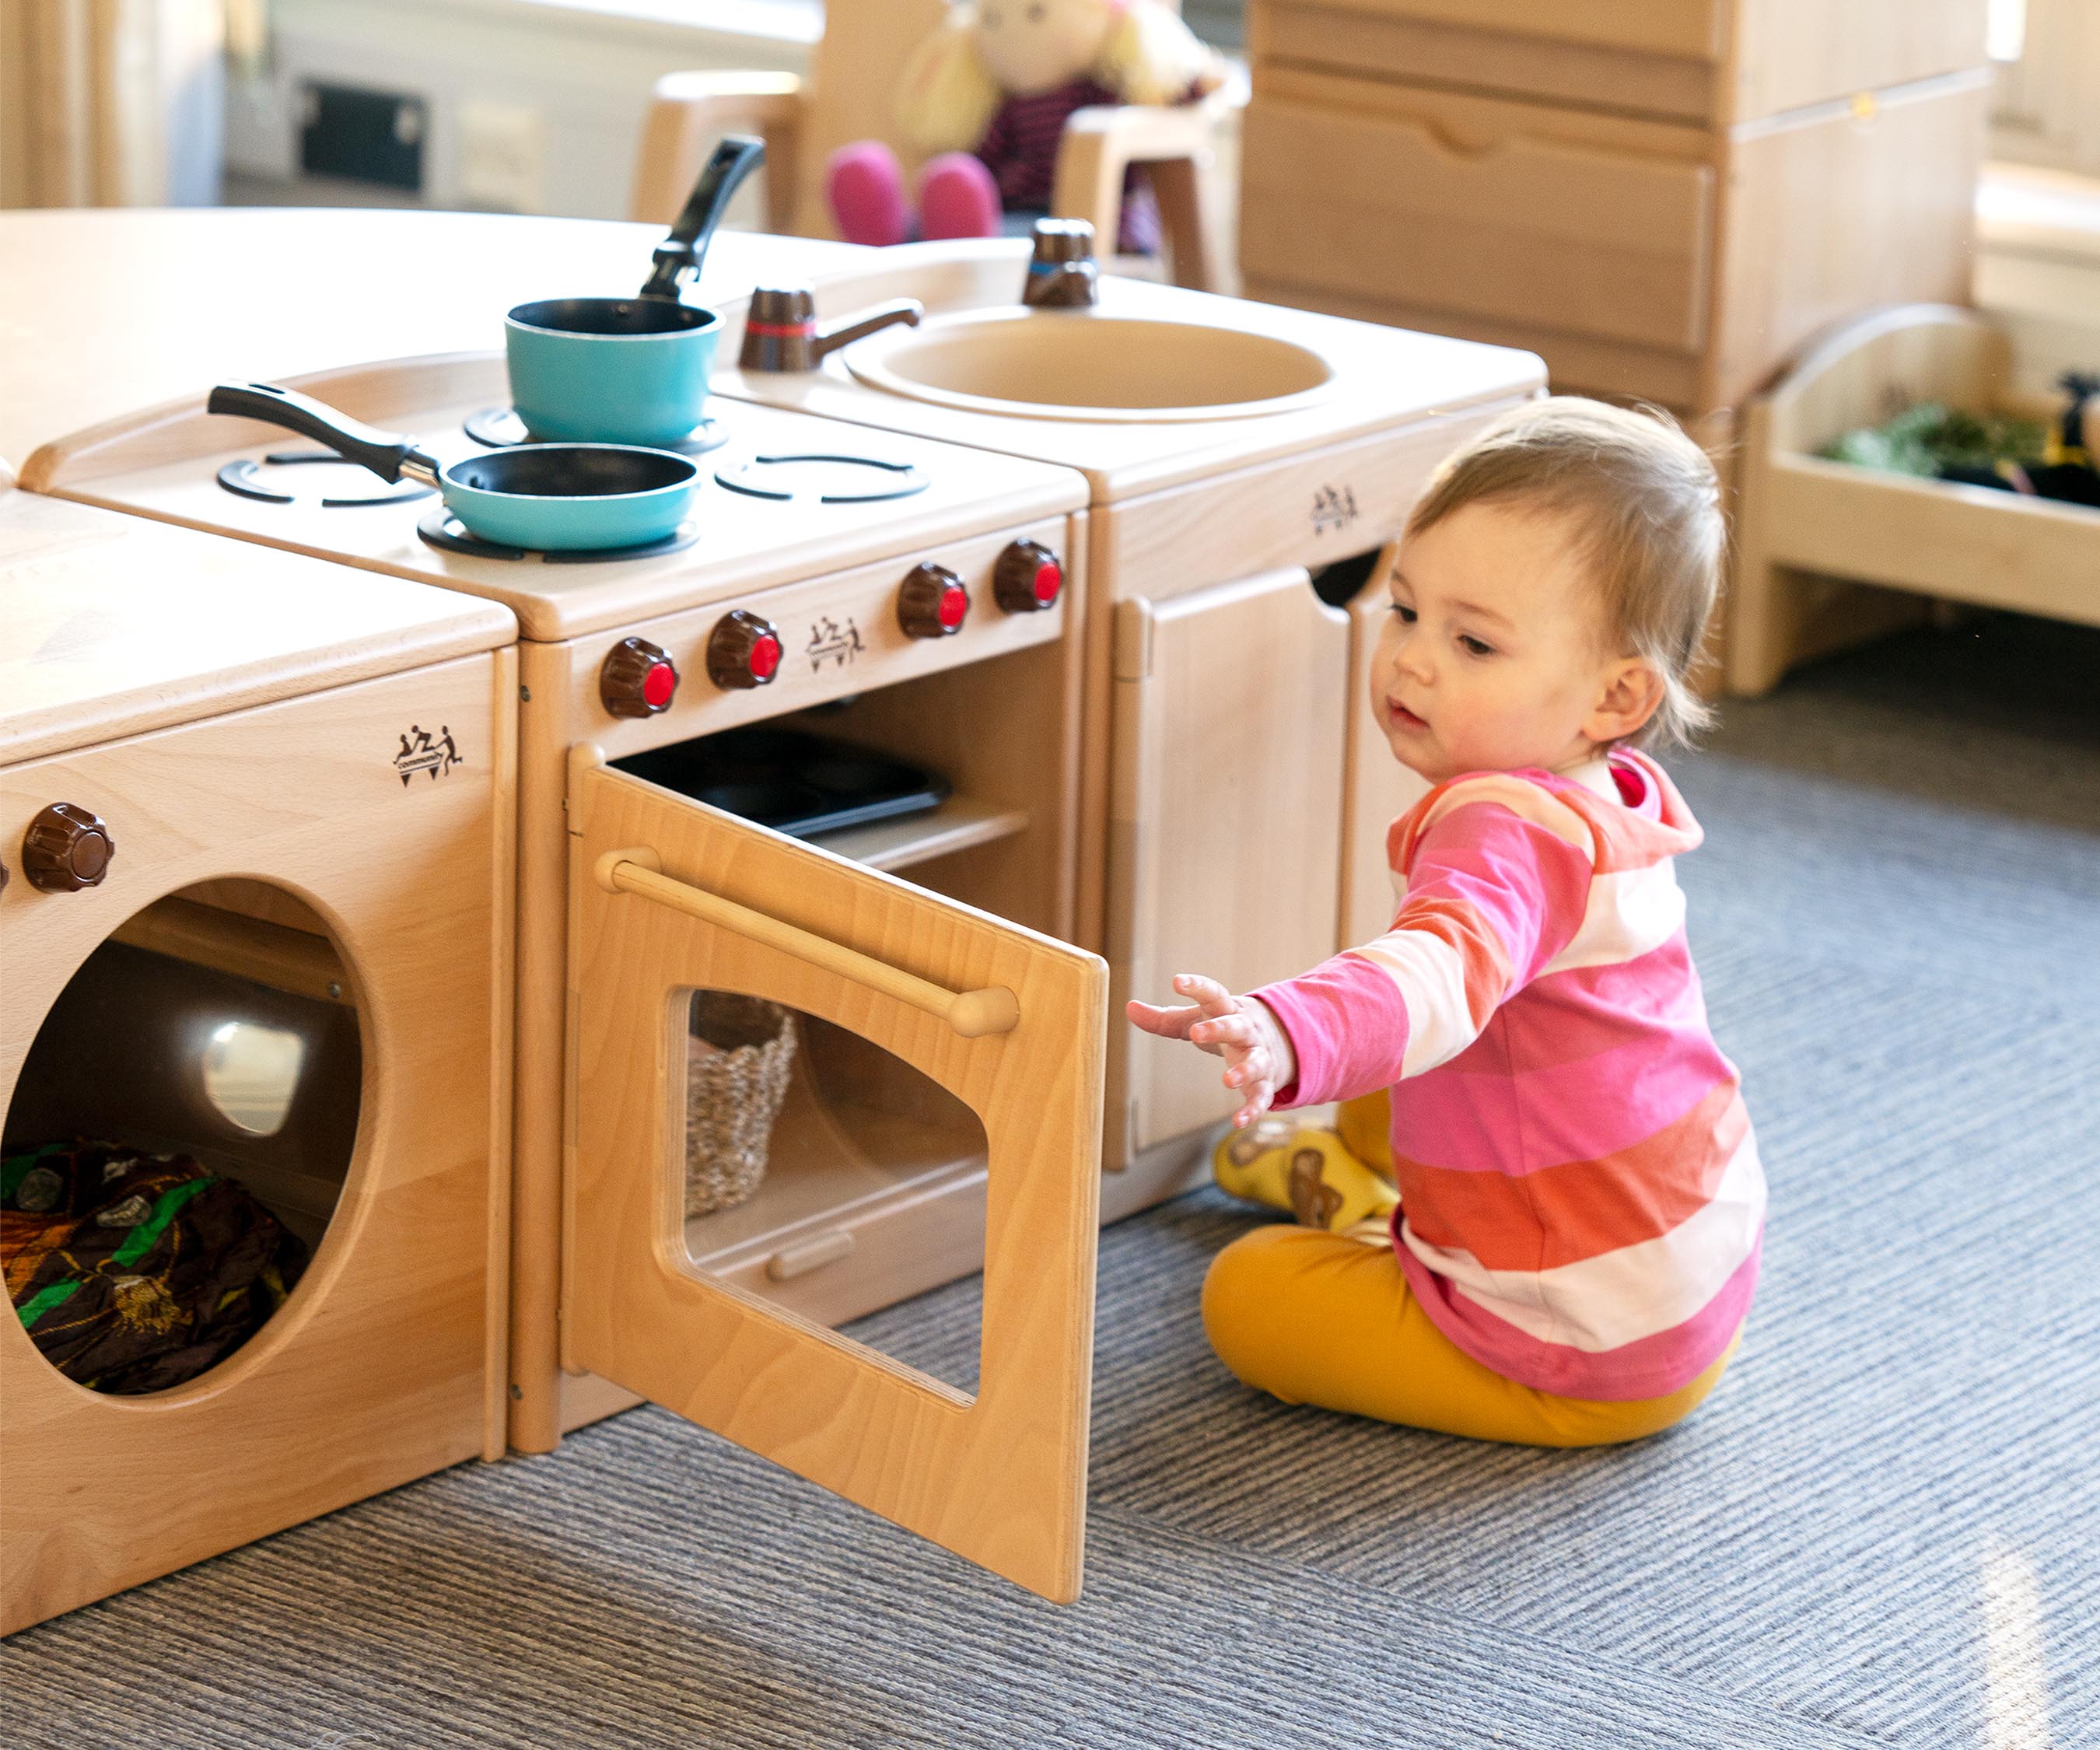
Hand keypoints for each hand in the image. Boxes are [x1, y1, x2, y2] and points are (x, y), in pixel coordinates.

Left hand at [1126, 973, 1296, 1128]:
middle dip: (1218, 1029)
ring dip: (1244, 1070)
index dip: (1196, 986)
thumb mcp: (1194, 1019)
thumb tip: (1129, 1007)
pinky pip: (1262, 1097)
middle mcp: (1246, 1030)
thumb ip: (1163, 1018)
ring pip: (1256, 1061)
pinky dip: (1253, 1110)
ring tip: (1227, 1081)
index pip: (1213, 993)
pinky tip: (1239, 1121)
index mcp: (1227, 1009)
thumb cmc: (1223, 1025)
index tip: (1177, 981)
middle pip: (1235, 1026)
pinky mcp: (1265, 1083)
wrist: (1275, 1038)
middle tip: (1195, 1034)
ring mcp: (1259, 1056)